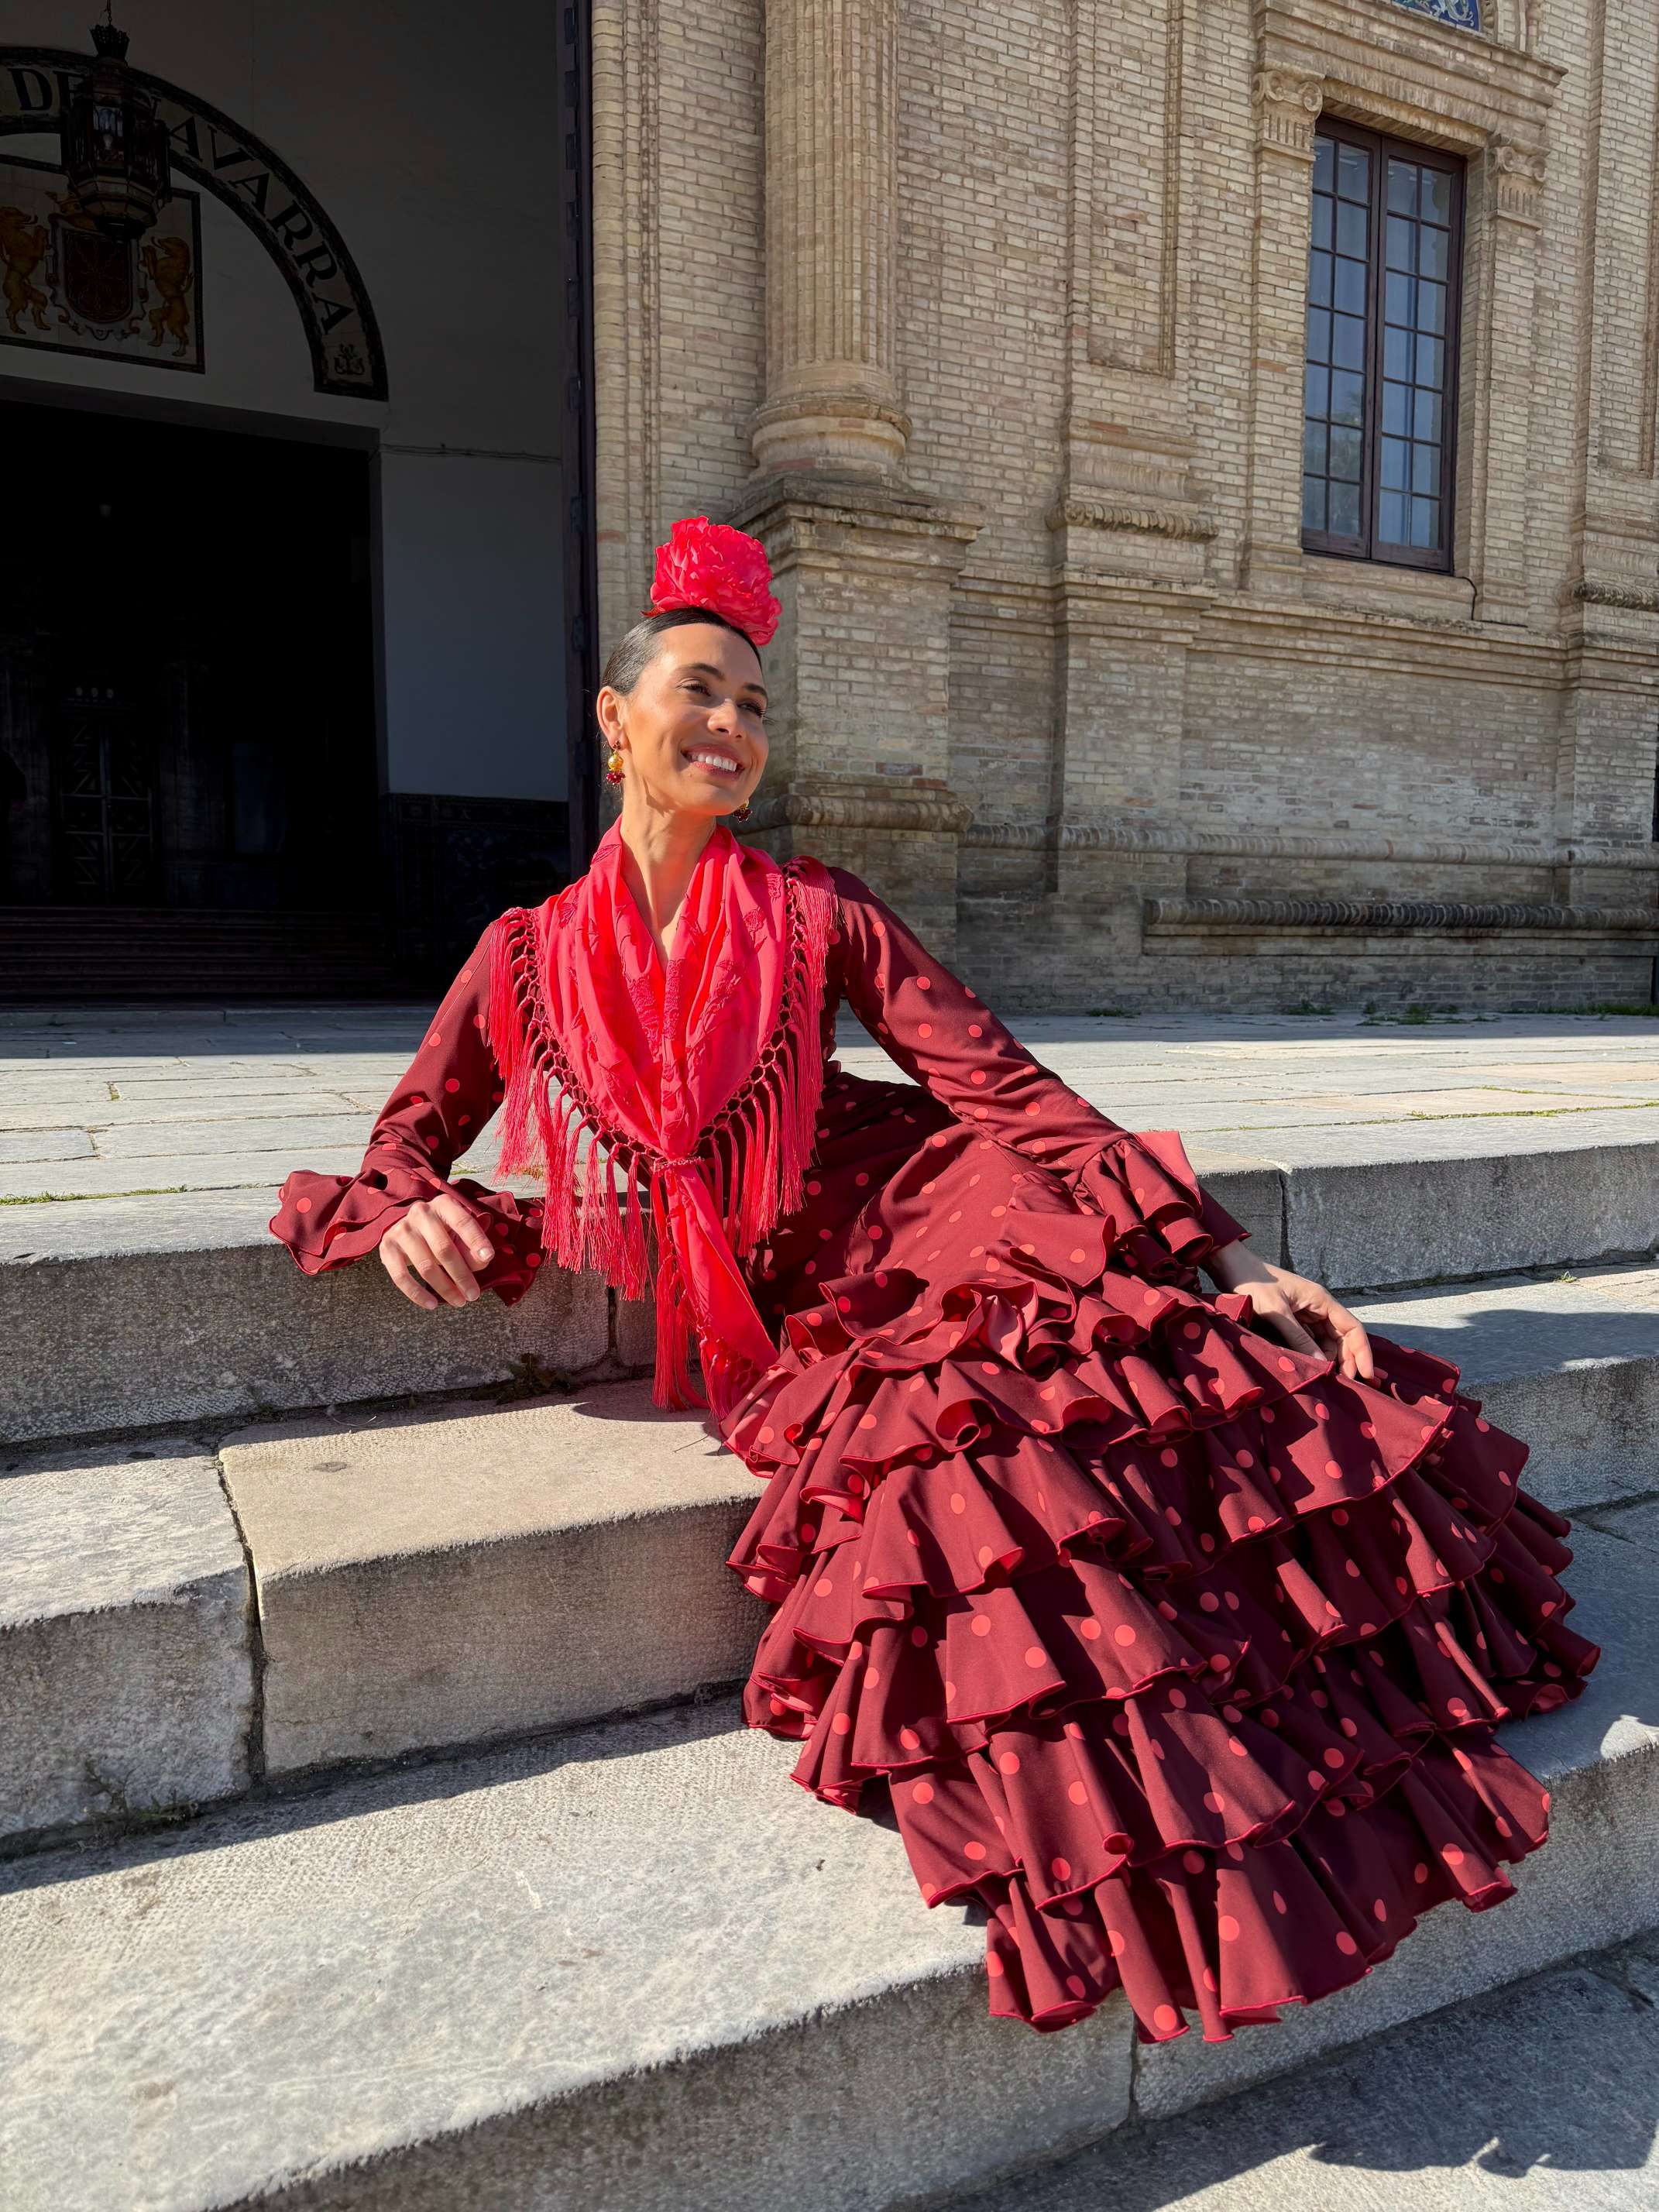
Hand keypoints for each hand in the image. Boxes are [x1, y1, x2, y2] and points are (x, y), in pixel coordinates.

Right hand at [379, 1190, 494, 1309]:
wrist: (411, 1229)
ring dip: (444, 1288)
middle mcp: (420, 1213)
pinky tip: (431, 1304)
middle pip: (443, 1249)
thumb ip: (473, 1248)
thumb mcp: (461, 1235)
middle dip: (461, 1275)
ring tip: (459, 1301)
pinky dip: (417, 1293)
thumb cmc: (444, 1233)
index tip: (488, 1257)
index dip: (476, 1240)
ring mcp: (401, 1229)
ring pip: (425, 1266)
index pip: (463, 1221)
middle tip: (474, 1295)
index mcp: (443, 1205)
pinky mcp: (387, 1247)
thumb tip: (483, 1260)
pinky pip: (400, 1276)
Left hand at [1204, 1244, 1374, 1381]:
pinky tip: (1312, 1368)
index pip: (1352, 1328)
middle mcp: (1318, 1306)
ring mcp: (1306, 1313)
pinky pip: (1310, 1340)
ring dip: (1330, 1359)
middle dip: (1348, 1360)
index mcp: (1321, 1300)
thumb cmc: (1253, 1283)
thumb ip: (1298, 1337)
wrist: (1231, 1268)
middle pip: (1343, 1337)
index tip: (1366, 1375)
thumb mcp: (1276, 1311)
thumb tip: (1322, 1364)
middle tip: (1345, 1385)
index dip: (1362, 1352)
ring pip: (1327, 1341)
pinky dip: (1313, 1355)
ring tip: (1328, 1380)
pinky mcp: (1292, 1320)